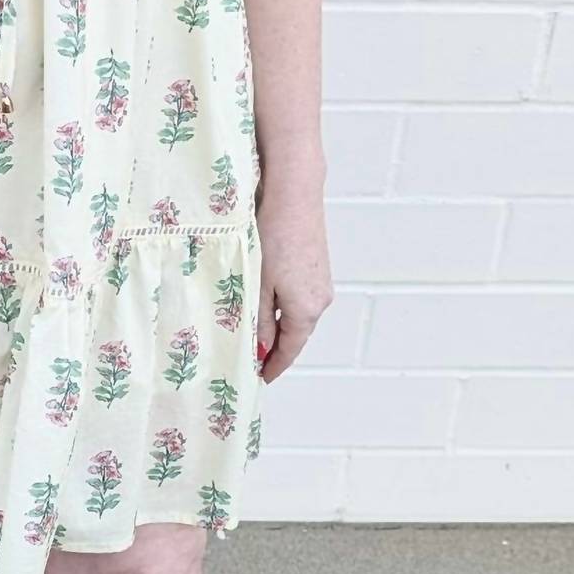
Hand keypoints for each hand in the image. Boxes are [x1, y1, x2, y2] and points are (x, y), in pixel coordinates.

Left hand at [254, 173, 332, 382]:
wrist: (295, 195)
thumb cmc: (273, 237)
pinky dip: (284, 308)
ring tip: (255, 334)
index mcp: (306, 310)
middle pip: (296, 335)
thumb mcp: (258, 284)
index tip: (259, 378)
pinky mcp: (318, 268)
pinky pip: (300, 299)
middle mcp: (320, 300)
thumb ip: (259, 319)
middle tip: (252, 360)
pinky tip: (267, 304)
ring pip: (297, 316)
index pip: (289, 350)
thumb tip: (261, 348)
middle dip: (275, 348)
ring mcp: (321, 284)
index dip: (273, 366)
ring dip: (279, 327)